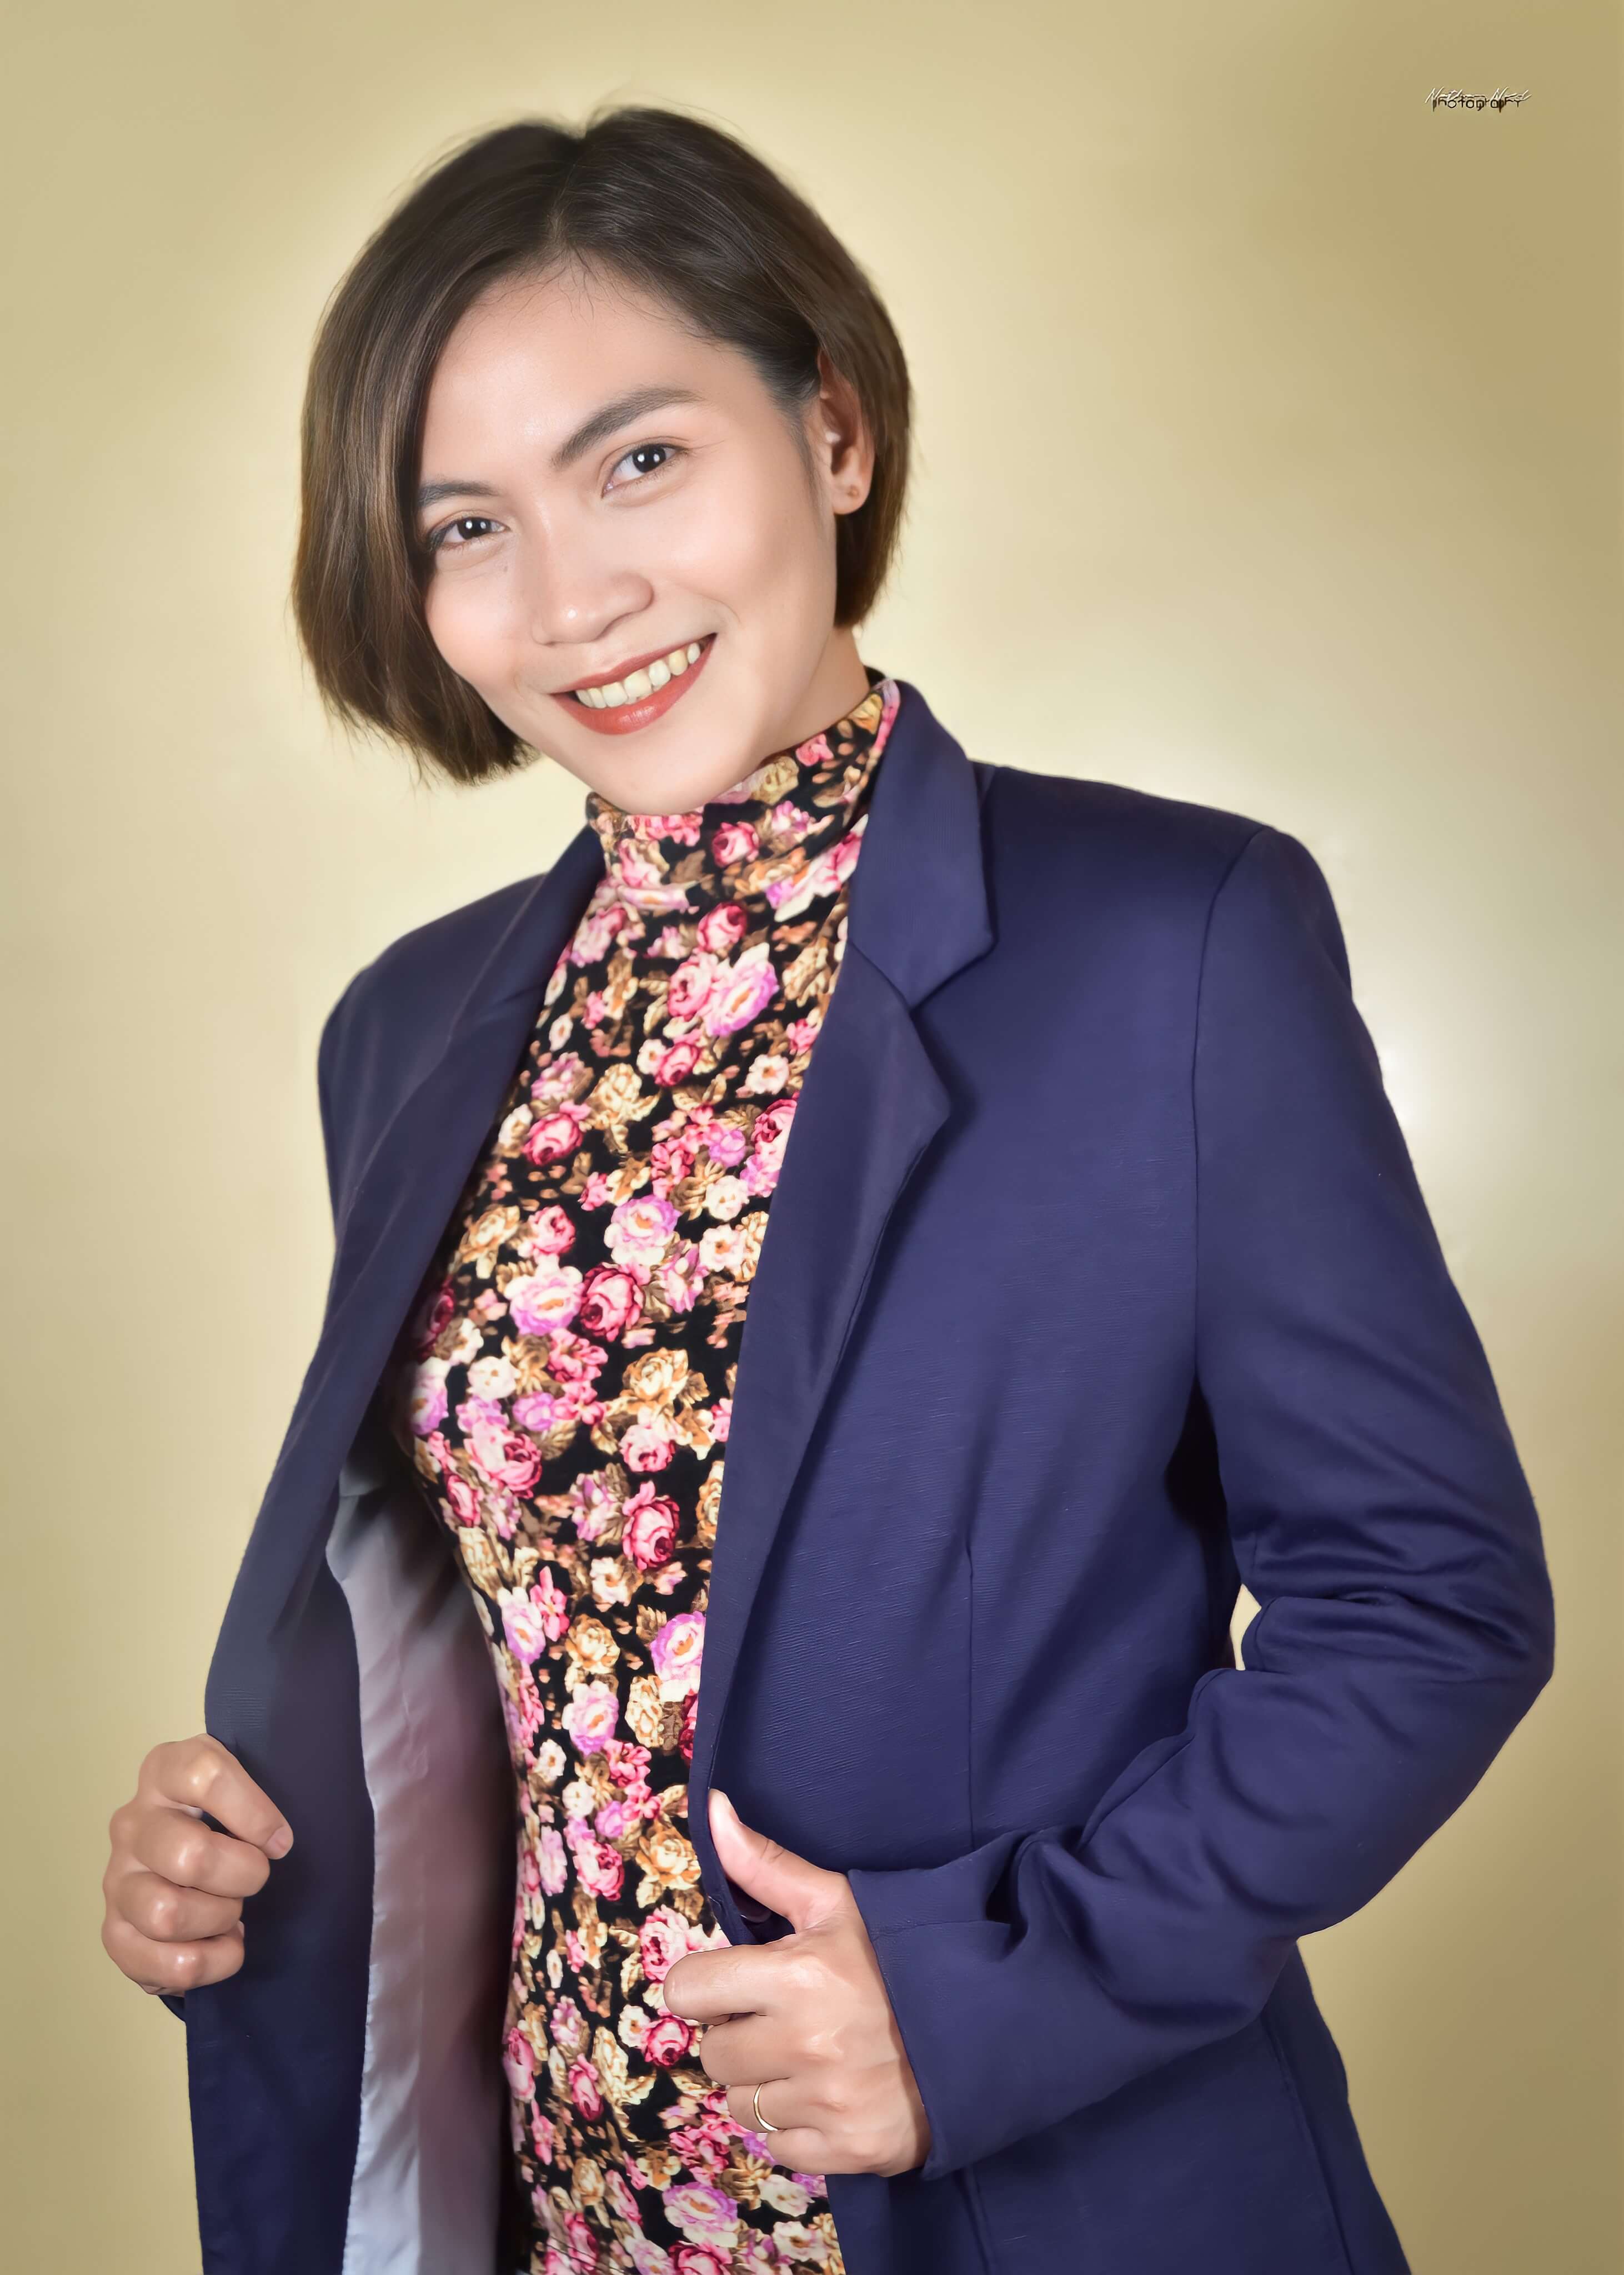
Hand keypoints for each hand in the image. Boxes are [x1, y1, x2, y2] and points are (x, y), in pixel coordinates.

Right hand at [101, 1735, 292, 1995]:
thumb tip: (276, 1842)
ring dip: (219, 1919)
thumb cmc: (226, 1820)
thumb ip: (262, 1798)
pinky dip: (209, 1963)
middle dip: (242, 1876)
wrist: (184, 1859)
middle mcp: (132, 1823)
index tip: (279, 1840)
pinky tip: (222, 1945)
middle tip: (255, 1878)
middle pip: (189, 1855)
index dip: (253, 1813)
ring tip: (231, 1912)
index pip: (205, 1775)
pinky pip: (164, 1964)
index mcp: (164, 1772)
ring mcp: (117, 1879)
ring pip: (168, 1914)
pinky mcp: (115, 1932)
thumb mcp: (243, 1788)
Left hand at [661, 1790, 930, 2176]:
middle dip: (739, 2035)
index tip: (739, 1985)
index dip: (708, 1986)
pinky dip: (796, 2128)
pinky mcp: (848, 2152)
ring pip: (741, 2105)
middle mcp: (804, 2044)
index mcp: (795, 1976)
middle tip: (784, 2021)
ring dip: (765, 2084)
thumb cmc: (902, 1956)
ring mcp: (826, 2103)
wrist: (986, 2023)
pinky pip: (779, 2147)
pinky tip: (829, 2096)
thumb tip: (712, 1809)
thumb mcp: (837, 1902)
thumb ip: (765, 1866)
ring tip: (810, 2058)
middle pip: (713, 2054)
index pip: (688, 1990)